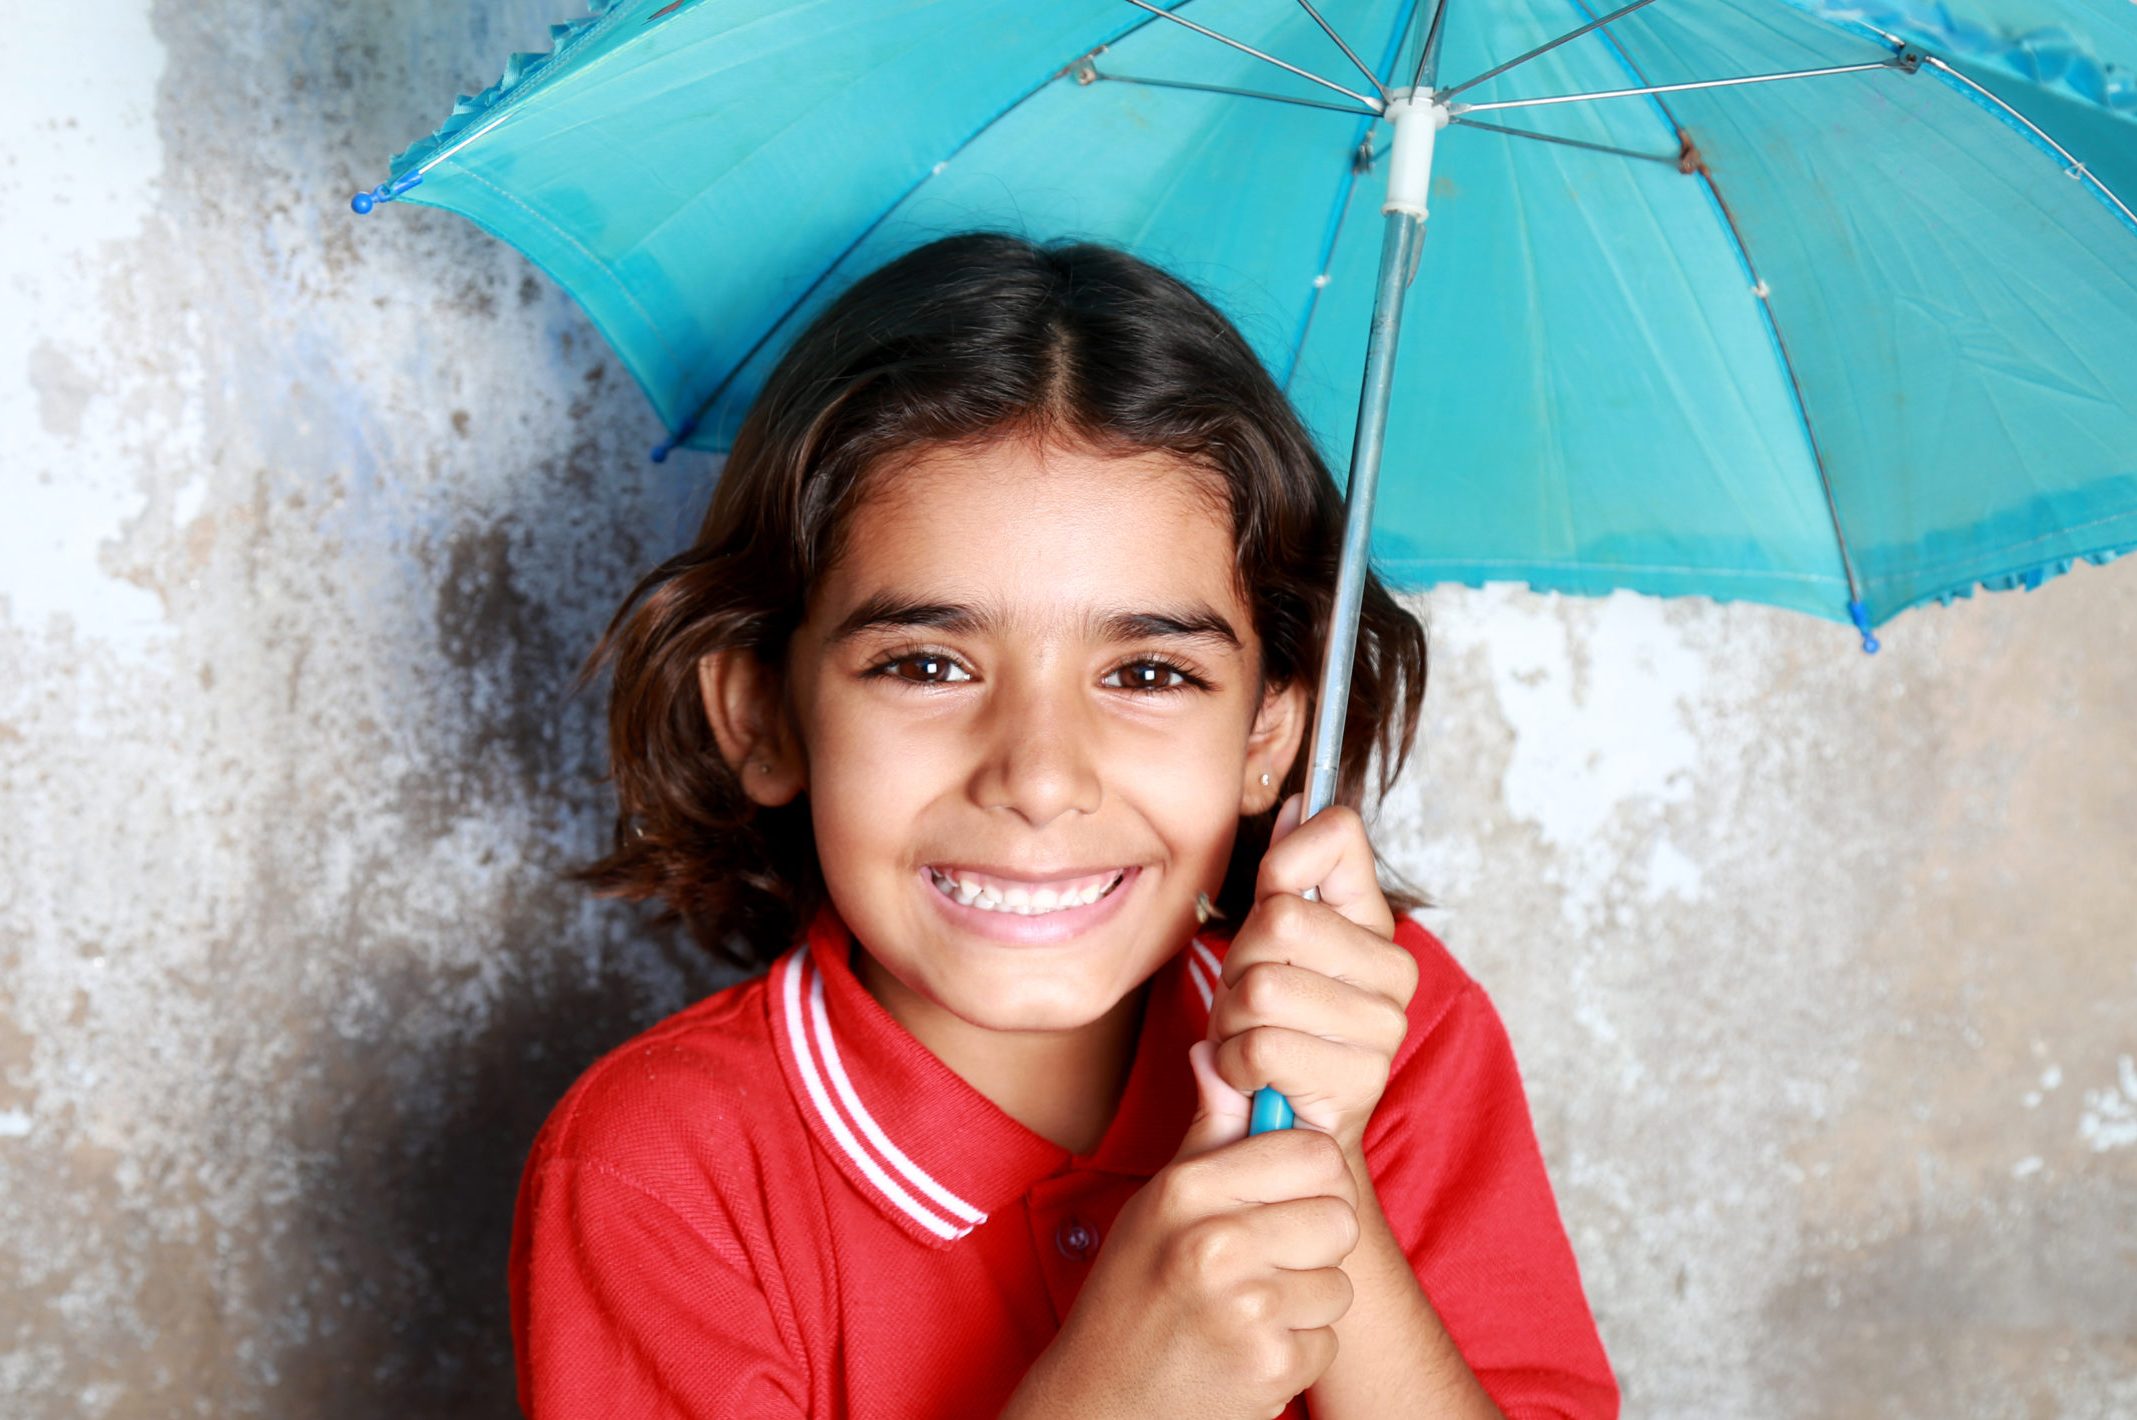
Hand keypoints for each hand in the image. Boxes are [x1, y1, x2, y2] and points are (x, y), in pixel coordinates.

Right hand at [1001, 1043, 1359, 1419]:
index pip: (1312, 1151)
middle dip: (1313, 1242)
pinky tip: (1247, 1350)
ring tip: (1249, 1309)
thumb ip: (1207, 1131)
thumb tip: (1218, 1050)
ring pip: (1340, 1282)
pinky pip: (1328, 1338)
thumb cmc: (1135, 1292)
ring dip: (1306, 1301)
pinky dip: (1297, 1349)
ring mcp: (1246, 1309)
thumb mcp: (1159, 1204)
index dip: (1310, 1174)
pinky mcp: (1271, 1366)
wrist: (1104, 1403)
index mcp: (1188, 1190)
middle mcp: (1216, 1244)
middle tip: (1266, 1260)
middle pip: (1340, 1216)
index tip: (1283, 1195)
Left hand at [1206, 795, 1418, 1160]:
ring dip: (1230, 1019)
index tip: (1271, 897)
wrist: (1289, 1131)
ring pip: (1261, 987)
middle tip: (1248, 998)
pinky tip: (1252, 1076)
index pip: (1337, 836)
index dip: (1283, 860)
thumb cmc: (1276, 1030)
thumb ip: (1285, 876)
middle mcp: (1394, 969)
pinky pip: (1259, 1046)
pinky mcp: (1358, 1079)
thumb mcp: (1271, 945)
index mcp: (1373, 922)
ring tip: (1249, 1039)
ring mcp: (1383, 1026)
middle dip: (1238, 962)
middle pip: (1278, 920)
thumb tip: (1294, 804)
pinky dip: (1233, 1063)